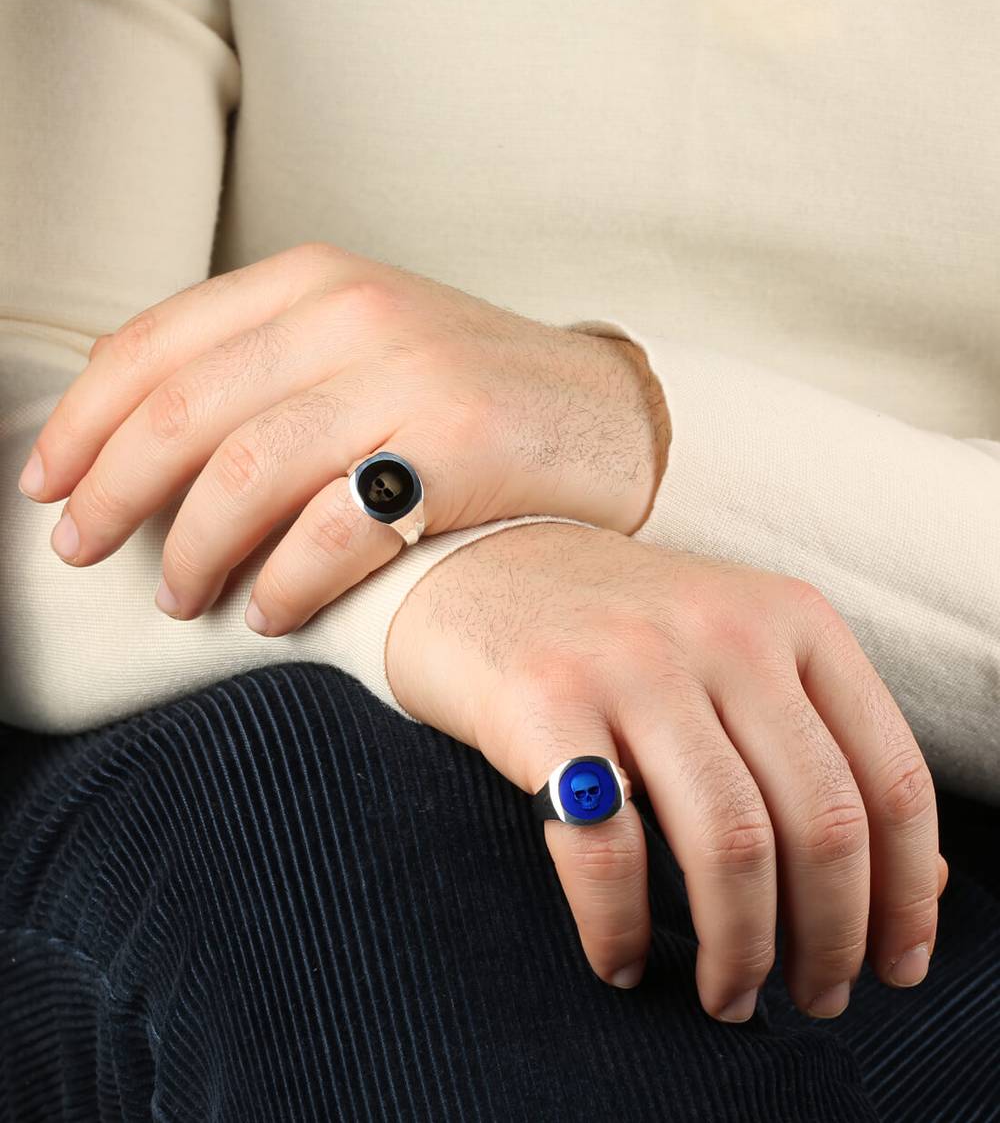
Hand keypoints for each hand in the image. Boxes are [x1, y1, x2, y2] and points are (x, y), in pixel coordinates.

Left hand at [16, 241, 668, 631]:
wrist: (608, 414)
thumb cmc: (470, 392)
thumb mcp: (363, 344)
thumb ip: (266, 368)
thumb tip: (137, 438)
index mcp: (316, 281)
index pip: (154, 345)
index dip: (83, 424)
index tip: (47, 486)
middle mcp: (355, 315)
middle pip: (183, 412)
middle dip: (112, 493)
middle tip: (84, 551)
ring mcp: (412, 378)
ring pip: (246, 474)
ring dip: (193, 551)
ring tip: (181, 596)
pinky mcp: (462, 450)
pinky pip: (333, 530)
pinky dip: (285, 582)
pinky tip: (269, 611)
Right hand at [386, 522, 947, 1022]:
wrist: (479, 562)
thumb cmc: (618, 630)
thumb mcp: (736, 658)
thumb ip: (820, 751)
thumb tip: (914, 888)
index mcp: (790, 619)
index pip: (889, 777)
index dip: (906, 893)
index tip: (897, 965)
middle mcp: (722, 633)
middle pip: (820, 823)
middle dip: (830, 940)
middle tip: (813, 996)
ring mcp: (630, 664)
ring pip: (730, 846)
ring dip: (741, 951)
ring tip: (728, 996)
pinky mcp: (541, 701)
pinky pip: (606, 850)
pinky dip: (621, 928)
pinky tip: (621, 961)